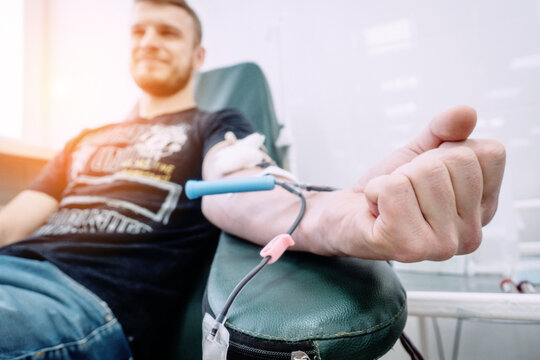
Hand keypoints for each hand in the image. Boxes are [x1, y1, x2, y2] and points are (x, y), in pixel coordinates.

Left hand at [317, 106, 505, 261]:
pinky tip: (377, 210)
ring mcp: (443, 246)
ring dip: (394, 179)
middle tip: (403, 189)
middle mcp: (471, 233)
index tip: (426, 171)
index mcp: (484, 208)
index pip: (489, 153)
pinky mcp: (410, 248)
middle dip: (417, 164)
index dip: (447, 150)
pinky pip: (393, 190)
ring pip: (424, 174)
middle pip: (457, 161)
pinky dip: (375, 190)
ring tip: (390, 201)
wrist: (346, 215)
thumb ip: (444, 130)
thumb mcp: (418, 152)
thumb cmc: (388, 188)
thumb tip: (466, 113)